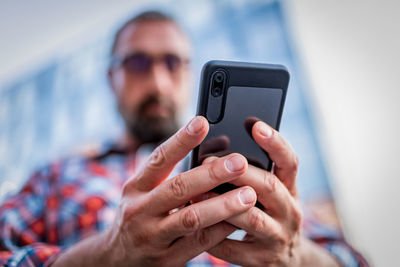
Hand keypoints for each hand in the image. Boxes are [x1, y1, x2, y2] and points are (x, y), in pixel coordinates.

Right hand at [52, 116, 256, 266]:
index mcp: (136, 187)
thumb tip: (211, 151)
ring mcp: (153, 237)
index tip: (202, 122)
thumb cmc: (139, 216)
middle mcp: (140, 210)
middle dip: (211, 174)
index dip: (181, 140)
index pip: (158, 159)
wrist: (117, 260)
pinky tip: (238, 219)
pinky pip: (199, 243)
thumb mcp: (142, 192)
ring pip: (191, 218)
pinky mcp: (167, 259)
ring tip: (248, 194)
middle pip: (178, 188)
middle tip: (239, 162)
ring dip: (222, 205)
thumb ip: (168, 175)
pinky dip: (221, 230)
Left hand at [206, 121, 339, 266]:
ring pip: (253, 219)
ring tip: (199, 193)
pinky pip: (234, 248)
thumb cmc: (267, 214)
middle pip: (270, 186)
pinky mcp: (262, 260)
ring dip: (224, 204)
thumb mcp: (269, 194)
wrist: (285, 259)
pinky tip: (196, 226)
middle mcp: (290, 212)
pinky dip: (213, 236)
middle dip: (240, 172)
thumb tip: (215, 151)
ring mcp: (278, 237)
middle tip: (210, 160)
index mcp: (290, 190)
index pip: (289, 162)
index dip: (275, 143)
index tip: (255, 125)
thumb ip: (252, 175)